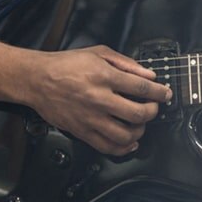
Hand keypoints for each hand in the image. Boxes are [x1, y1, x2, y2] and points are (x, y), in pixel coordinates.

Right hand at [18, 45, 173, 155]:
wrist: (36, 79)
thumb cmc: (64, 65)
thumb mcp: (97, 53)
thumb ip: (125, 63)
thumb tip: (148, 74)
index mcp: (103, 76)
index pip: (142, 87)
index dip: (159, 92)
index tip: (164, 94)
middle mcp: (98, 98)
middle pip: (138, 113)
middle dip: (152, 111)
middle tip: (153, 107)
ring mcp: (90, 117)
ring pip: (125, 134)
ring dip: (139, 131)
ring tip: (139, 124)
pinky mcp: (81, 130)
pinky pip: (107, 146)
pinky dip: (123, 148)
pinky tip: (129, 142)